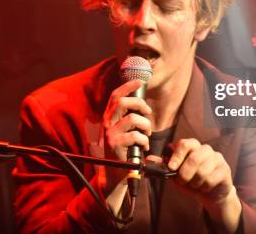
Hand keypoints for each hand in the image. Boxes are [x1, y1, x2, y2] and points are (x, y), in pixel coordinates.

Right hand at [100, 79, 152, 193]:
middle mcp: (107, 123)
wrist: (116, 174)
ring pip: (133, 118)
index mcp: (109, 117)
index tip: (141, 81)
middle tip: (148, 113)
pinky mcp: (115, 144)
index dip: (128, 86)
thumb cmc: (124, 150)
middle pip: (123, 102)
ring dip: (146, 126)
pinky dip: (144, 140)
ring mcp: (110, 133)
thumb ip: (129, 118)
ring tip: (147, 134)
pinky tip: (143, 147)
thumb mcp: (124, 131)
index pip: (116, 95)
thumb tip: (144, 105)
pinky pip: (136, 136)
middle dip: (140, 104)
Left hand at [161, 139, 241, 232]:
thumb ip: (163, 166)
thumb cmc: (191, 180)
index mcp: (192, 146)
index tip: (172, 167)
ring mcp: (217, 157)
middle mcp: (205, 149)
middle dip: (185, 174)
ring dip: (195, 182)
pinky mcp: (225, 168)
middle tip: (183, 181)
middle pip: (194, 158)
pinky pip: (211, 179)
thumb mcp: (175, 174)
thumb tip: (148, 160)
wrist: (210, 193)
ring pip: (202, 171)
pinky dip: (204, 187)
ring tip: (195, 184)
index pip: (184, 144)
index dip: (177, 156)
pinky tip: (205, 186)